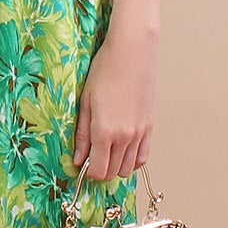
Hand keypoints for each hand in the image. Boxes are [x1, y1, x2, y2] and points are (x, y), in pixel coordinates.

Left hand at [72, 34, 156, 182]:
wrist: (131, 55)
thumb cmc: (103, 73)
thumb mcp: (84, 103)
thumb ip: (82, 134)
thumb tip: (78, 159)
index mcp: (105, 131)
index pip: (98, 170)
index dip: (88, 172)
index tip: (81, 164)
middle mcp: (125, 137)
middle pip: (113, 172)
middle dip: (100, 170)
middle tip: (90, 157)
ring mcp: (140, 133)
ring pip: (129, 168)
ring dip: (115, 165)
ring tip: (104, 152)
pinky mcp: (149, 127)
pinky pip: (143, 156)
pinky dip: (132, 159)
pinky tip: (121, 150)